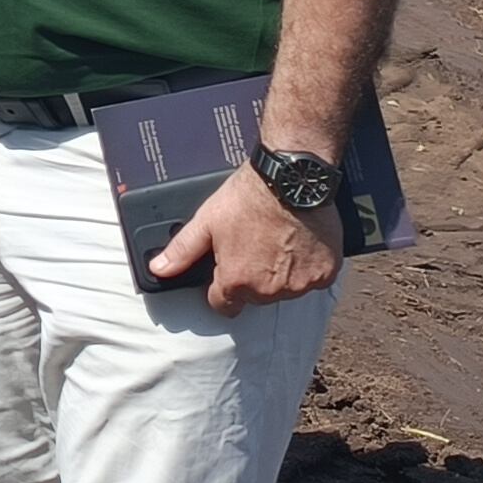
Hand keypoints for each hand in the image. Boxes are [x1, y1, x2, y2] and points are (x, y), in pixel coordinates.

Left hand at [145, 166, 344, 314]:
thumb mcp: (207, 220)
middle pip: (256, 297)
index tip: (228, 268)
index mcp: (236, 281)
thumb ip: (182, 250)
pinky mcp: (325, 274)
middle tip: (255, 244)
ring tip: (278, 240)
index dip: (222, 287)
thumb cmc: (249, 196)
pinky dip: (308, 267)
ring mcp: (299, 284)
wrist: (293, 177)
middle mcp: (268, 290)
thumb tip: (158, 270)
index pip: (223, 305)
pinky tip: (301, 242)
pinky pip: (314, 280)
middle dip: (253, 277)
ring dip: (281, 274)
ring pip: (285, 290)